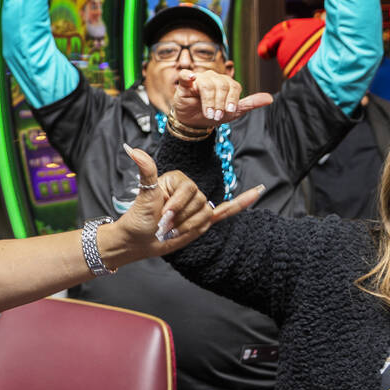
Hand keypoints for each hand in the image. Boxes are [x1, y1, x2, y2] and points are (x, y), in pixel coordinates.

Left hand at [115, 147, 262, 255]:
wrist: (140, 240)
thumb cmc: (139, 217)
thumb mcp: (145, 193)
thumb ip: (146, 170)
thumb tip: (132, 149)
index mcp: (179, 180)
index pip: (190, 191)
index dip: (176, 206)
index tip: (161, 216)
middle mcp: (191, 190)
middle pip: (199, 204)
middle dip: (180, 219)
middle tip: (163, 225)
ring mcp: (198, 205)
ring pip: (205, 216)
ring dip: (188, 227)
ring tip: (171, 230)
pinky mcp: (203, 220)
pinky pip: (227, 211)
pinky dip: (242, 203)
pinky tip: (257, 191)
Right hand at [171, 69, 272, 128]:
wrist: (194, 122)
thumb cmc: (214, 114)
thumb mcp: (234, 112)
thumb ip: (250, 103)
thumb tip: (270, 98)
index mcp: (226, 83)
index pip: (233, 87)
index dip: (232, 100)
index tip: (229, 112)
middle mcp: (214, 78)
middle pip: (221, 86)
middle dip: (220, 103)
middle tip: (217, 116)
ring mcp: (199, 79)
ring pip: (207, 85)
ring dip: (208, 101)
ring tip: (208, 113)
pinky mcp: (185, 84)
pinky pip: (186, 76)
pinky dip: (188, 76)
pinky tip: (191, 78)